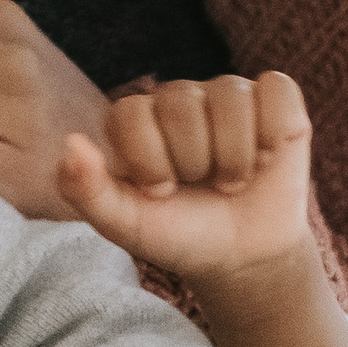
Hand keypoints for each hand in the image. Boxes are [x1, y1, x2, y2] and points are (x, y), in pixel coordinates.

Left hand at [64, 76, 347, 346]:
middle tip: (201, 186)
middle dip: (195, 160)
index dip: (150, 161)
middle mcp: (180, 98)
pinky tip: (265, 158)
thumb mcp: (126, 224)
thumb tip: (72, 145)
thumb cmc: (178, 234)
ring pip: (230, 95)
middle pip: (182, 102)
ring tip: (231, 180)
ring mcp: (227, 94)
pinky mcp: (274, 100)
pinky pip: (275, 90)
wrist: (242, 257)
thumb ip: (87, 189)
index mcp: (136, 120)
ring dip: (236, 155)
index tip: (161, 192)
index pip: (132, 114)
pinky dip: (274, 131)